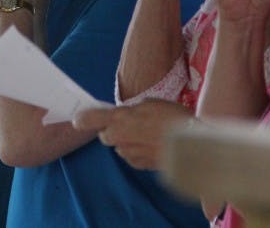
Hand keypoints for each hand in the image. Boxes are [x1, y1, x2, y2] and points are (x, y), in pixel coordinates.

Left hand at [72, 100, 192, 169]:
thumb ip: (132, 111)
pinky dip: (138, 152)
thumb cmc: (174, 118)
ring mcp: (129, 154)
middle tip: (130, 123)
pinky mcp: (139, 166)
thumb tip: (126, 116)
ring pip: (120, 147)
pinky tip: (153, 146)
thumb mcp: (152, 104)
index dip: (84, 119)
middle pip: (106, 135)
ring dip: (127, 142)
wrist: (192, 145)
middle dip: (113, 130)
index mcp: (121, 118)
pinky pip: (132, 156)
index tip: (78, 119)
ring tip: (148, 135)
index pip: (92, 119)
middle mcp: (120, 137)